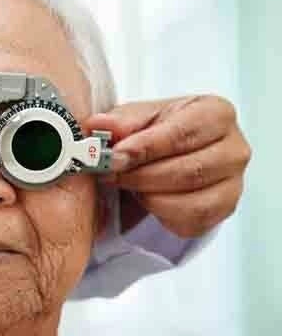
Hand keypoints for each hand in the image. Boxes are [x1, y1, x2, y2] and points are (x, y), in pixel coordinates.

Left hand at [83, 95, 250, 237]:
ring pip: (191, 202)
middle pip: (188, 171)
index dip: (146, 147)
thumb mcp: (136, 118)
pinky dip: (161, 214)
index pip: (183, 133)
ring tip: (128, 185)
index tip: (116, 156)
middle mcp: (233, 148)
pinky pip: (191, 222)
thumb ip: (121, 121)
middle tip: (111, 174)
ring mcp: (233, 182)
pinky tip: (146, 199)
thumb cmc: (156, 131)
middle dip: (141, 176)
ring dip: (149, 196)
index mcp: (215, 113)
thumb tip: (100, 125)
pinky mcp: (223, 210)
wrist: (167, 155)